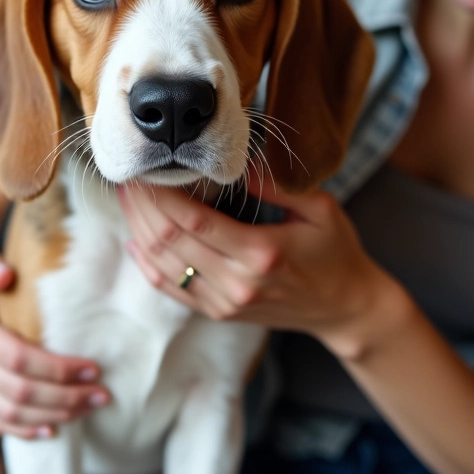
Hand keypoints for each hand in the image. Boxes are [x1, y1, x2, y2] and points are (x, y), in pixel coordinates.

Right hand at [0, 234, 110, 438]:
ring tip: (90, 407)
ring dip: (53, 415)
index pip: (17, 358)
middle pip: (19, 392)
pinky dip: (24, 431)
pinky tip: (54, 430)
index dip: (57, 368)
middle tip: (103, 393)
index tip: (93, 368)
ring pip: (10, 413)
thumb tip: (4, 276)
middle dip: (65, 397)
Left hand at [118, 177, 385, 352]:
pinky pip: (171, 289)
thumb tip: (237, 161)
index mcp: (261, 253)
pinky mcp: (219, 313)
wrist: (345, 308)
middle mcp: (237, 282)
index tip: (147, 168)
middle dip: (143, 206)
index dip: (162, 194)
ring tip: (128, 199)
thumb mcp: (321, 210)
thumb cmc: (336, 252)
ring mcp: (225, 303)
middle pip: (170, 241)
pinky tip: (134, 238)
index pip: (194, 220)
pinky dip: (146, 264)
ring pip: (163, 265)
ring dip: (139, 230)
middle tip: (128, 176)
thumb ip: (278, 186)